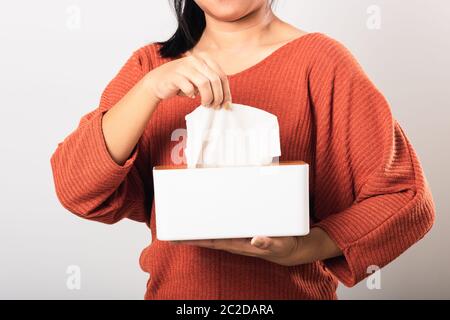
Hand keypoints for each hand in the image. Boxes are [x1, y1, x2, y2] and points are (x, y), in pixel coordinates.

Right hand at [144, 52, 231, 108]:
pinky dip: (192, 94)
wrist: (158, 81)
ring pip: (204, 83)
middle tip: (215, 106)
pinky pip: (189, 87)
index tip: (226, 105)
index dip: (226, 92)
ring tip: (205, 104)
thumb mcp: (200, 80)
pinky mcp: (175, 75)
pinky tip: (191, 96)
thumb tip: (226, 101)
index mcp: (205, 59)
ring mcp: (185, 66)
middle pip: (215, 80)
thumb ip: (212, 84)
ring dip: (208, 97)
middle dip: (218, 96)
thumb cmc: (182, 82)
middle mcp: (196, 60)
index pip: (222, 76)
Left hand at [172, 228, 342, 266]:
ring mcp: (238, 235)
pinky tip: (208, 215)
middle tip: (174, 227)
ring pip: (215, 231)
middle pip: (209, 236)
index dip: (196, 239)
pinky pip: (225, 224)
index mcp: (240, 244)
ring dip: (201, 226)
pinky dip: (214, 220)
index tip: (180, 237)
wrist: (292, 247)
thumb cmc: (284, 246)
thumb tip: (256, 238)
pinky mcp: (244, 229)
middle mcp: (236, 240)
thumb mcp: (279, 245)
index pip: (213, 242)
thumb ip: (268, 243)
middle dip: (191, 233)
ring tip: (186, 218)